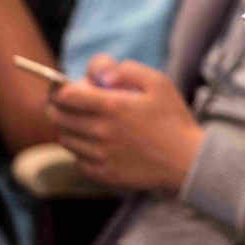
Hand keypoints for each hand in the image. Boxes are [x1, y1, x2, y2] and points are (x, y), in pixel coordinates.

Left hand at [46, 54, 203, 192]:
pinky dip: (81, 150)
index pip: (64, 95)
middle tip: (72, 103)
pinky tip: (100, 144)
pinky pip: (77, 160)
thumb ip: (128, 70)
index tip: (67, 87)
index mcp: (112, 106)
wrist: (187, 161)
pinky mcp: (103, 174)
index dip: (59, 88)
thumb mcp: (159, 83)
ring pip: (65, 139)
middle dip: (58, 106)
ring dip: (70, 128)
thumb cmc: (174, 120)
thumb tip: (101, 75)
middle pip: (57, 117)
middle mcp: (100, 131)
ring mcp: (100, 155)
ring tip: (90, 123)